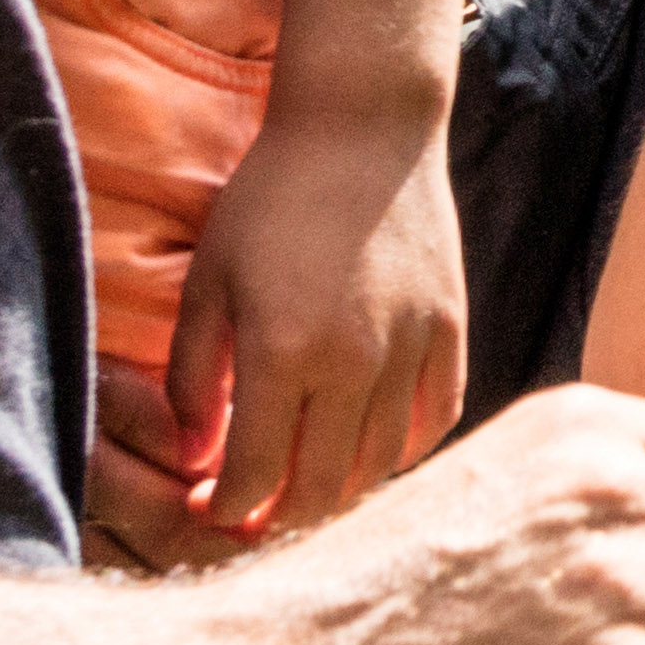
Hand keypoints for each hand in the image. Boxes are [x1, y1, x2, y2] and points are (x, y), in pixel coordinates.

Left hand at [157, 96, 469, 553]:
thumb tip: (196, 458)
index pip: (254, 475)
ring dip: (341, 491)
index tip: (208, 508)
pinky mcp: (450, 329)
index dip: (226, 508)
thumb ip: (194, 377)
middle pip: (321, 487)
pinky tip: (373, 449)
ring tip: (309, 486)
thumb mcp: (209, 281)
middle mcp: (354, 362)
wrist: (364, 128)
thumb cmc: (270, 199)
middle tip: (256, 514)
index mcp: (281, 352)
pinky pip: (436, 419)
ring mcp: (412, 347)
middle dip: (280, 516)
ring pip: (381, 464)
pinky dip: (405, 451)